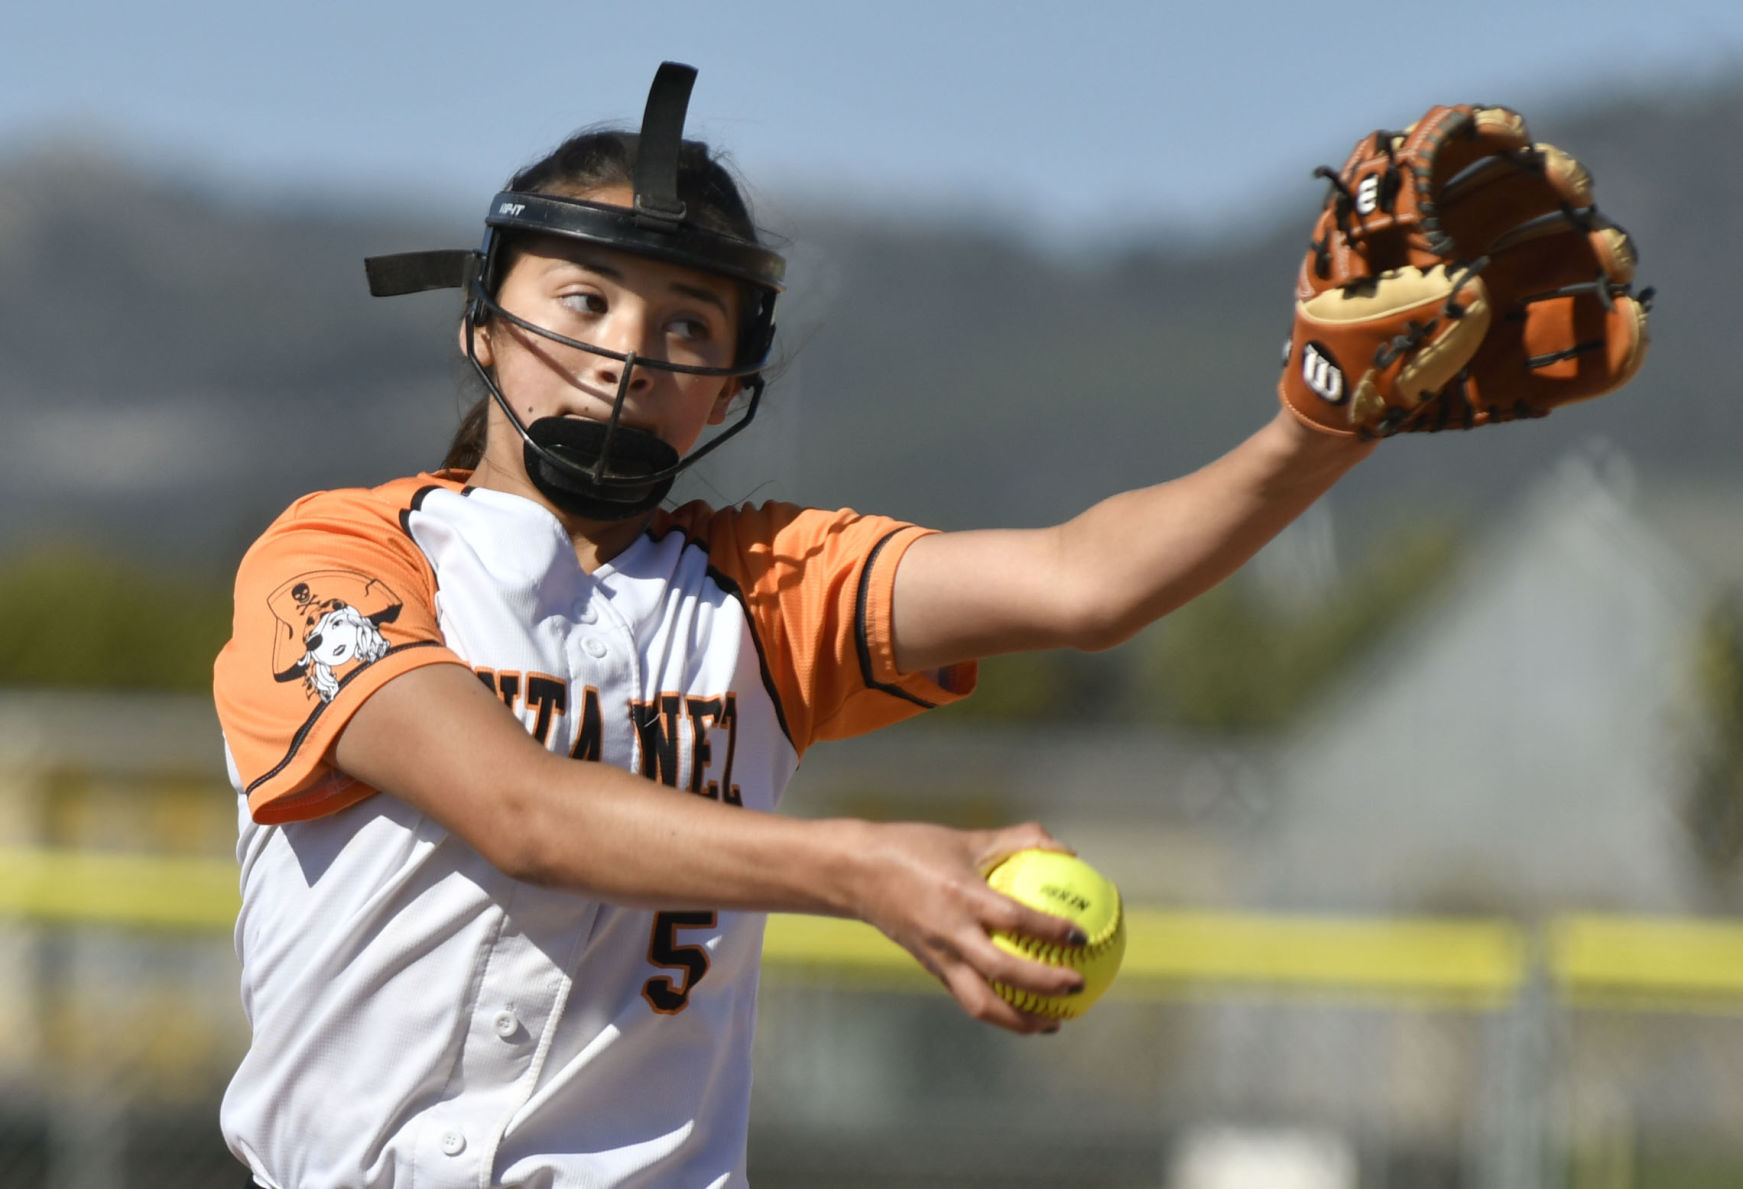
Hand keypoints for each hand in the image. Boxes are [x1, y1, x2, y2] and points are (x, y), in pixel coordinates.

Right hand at [844, 820, 1089, 1033]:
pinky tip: (1022, 1010)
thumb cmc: (914, 848)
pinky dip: (998, 1011)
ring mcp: (938, 956)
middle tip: (1078, 984)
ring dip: (1020, 1019)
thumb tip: (1067, 850)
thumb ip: (1017, 840)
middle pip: (1001, 971)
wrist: (857, 874)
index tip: (1081, 936)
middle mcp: (950, 932)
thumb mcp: (967, 838)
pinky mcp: (931, 968)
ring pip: (981, 1002)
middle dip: (1043, 985)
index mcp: (960, 895)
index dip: (1049, 929)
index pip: (1013, 918)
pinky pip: (967, 997)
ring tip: (1052, 1022)